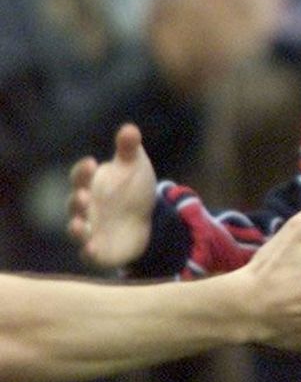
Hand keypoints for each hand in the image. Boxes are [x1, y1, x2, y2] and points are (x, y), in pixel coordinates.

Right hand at [67, 124, 158, 269]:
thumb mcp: (134, 167)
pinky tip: (93, 249)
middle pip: (74, 203)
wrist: (144, 220)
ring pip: (76, 230)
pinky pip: (89, 253)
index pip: (80, 176)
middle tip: (84, 197)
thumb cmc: (131, 188)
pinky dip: (89, 251)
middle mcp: (84, 207)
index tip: (91, 163)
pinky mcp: (97, 250)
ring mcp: (89, 229)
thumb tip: (130, 128)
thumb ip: (129, 150)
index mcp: (91, 184)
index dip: (83, 171)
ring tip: (80, 225)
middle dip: (77, 200)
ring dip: (76, 228)